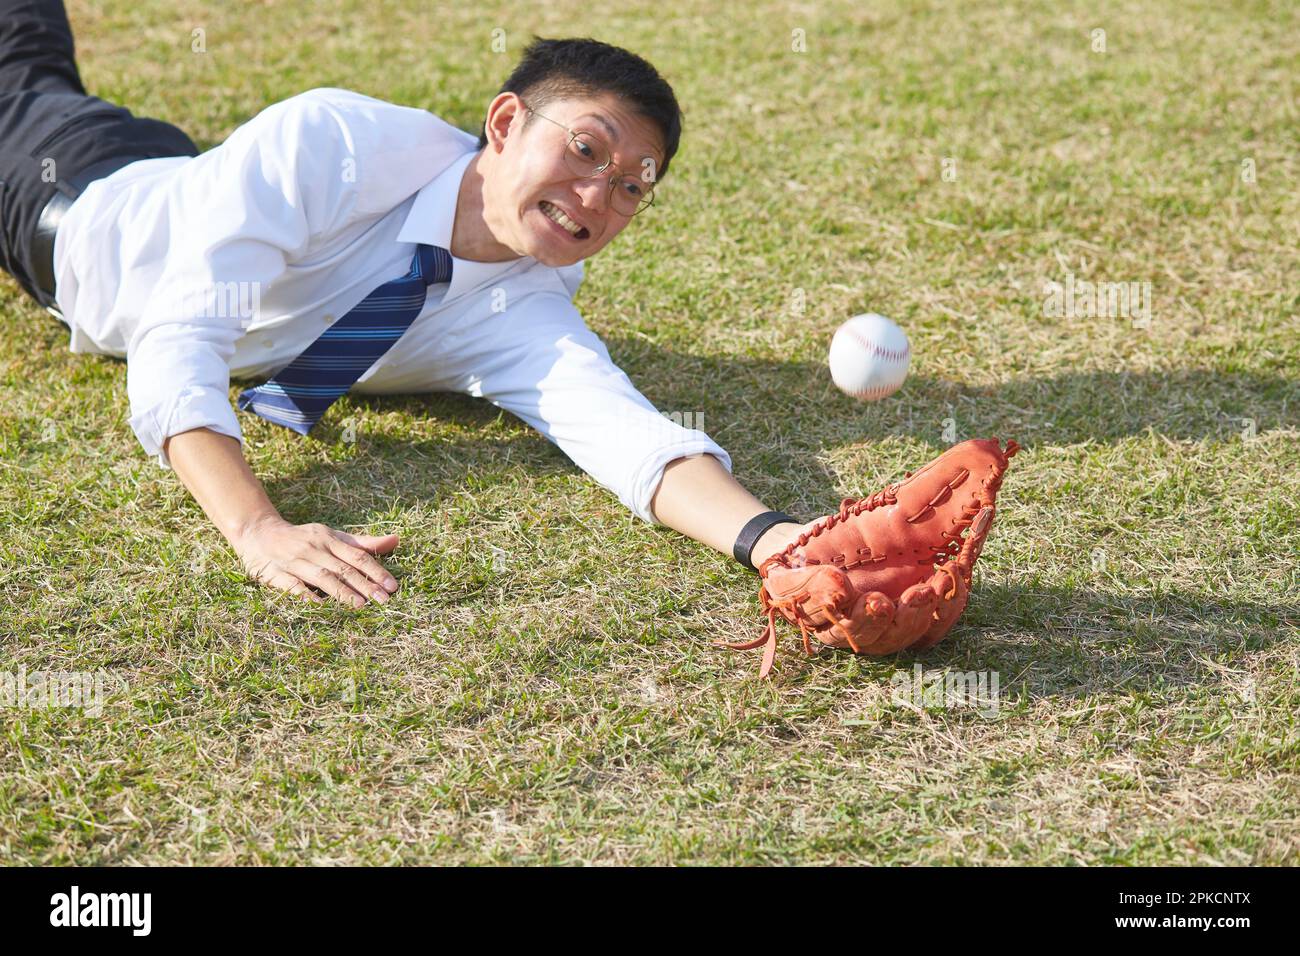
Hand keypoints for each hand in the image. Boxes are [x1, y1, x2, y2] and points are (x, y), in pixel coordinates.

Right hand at [231, 514, 400, 607]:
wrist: (259, 533)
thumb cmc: (305, 539)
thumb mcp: (333, 536)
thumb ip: (362, 543)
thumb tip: (396, 540)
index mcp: (329, 539)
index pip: (357, 556)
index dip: (376, 570)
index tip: (393, 586)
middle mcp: (314, 548)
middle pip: (343, 568)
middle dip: (365, 584)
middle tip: (384, 600)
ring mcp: (295, 561)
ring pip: (322, 577)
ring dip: (341, 591)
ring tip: (361, 605)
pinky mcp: (277, 574)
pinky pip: (293, 586)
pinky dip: (306, 595)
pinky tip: (320, 606)